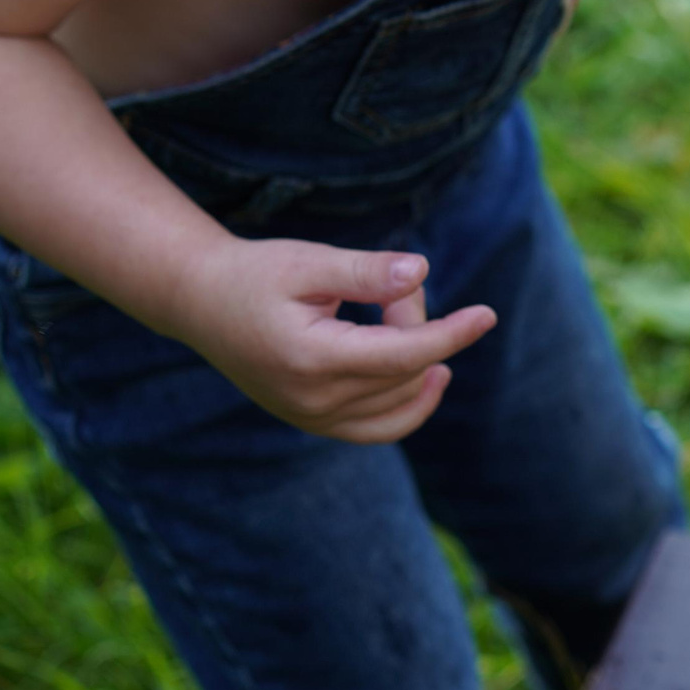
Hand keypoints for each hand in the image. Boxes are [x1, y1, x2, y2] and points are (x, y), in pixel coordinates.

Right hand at [167, 239, 497, 441]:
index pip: (403, 356)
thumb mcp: (311, 261)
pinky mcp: (314, 423)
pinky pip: (380, 428)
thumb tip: (422, 271)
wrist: (201, 303)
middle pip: (404, 370)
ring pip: (398, 401)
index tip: (488, 314)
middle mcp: (313, 401)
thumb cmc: (257, 274)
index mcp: (312, 359)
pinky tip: (433, 374)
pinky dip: (411, 403)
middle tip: (391, 285)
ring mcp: (312, 419)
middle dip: (417, 323)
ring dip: (415, 357)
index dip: (450, 334)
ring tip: (393, 314)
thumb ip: (367, 272)